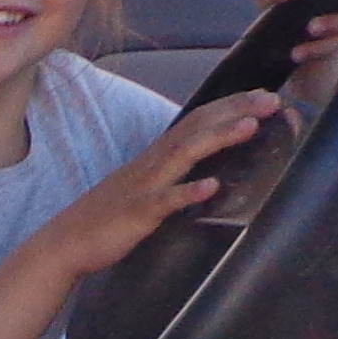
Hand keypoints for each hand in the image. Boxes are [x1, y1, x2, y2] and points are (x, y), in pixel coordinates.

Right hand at [36, 94, 278, 279]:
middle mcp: (152, 164)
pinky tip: (211, 187)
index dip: (229, 106)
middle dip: (235, 110)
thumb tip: (204, 169)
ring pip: (185, 154)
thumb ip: (171, 174)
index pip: (197, 122)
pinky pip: (164, 202)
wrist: (64, 243)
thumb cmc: (107, 218)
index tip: (262, 95)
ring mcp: (144, 187)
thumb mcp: (144, 188)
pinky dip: (187, 192)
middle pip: (197, 127)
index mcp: (156, 158)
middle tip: (273, 99)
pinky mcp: (136, 214)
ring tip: (252, 125)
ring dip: (219, 137)